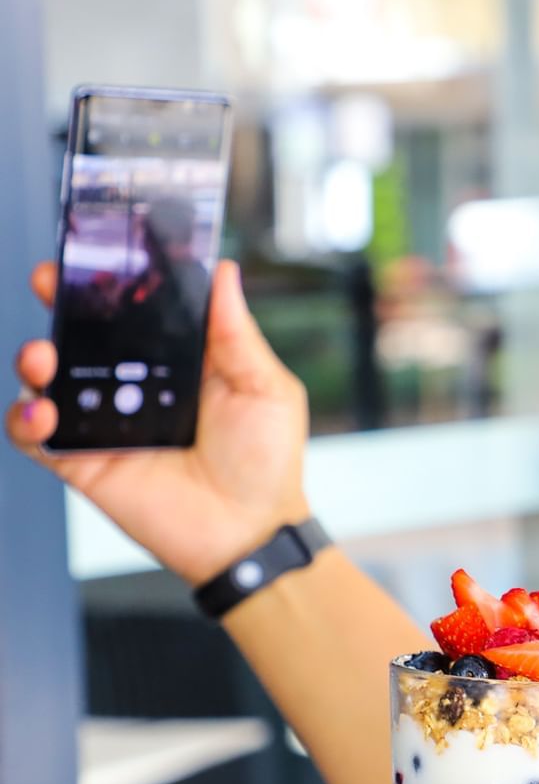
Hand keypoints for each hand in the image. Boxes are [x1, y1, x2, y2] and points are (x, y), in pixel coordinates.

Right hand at [7, 259, 311, 583]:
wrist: (251, 532)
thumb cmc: (267, 462)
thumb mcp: (264, 388)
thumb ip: (235, 333)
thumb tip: (221, 271)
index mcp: (178, 364)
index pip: (137, 313)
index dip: (114, 283)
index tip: (99, 251)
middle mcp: (135, 387)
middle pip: (84, 336)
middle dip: (62, 304)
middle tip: (51, 281)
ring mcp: (105, 424)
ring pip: (50, 380)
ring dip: (35, 359)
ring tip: (43, 356)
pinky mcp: (83, 462)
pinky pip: (36, 435)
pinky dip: (25, 418)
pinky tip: (41, 410)